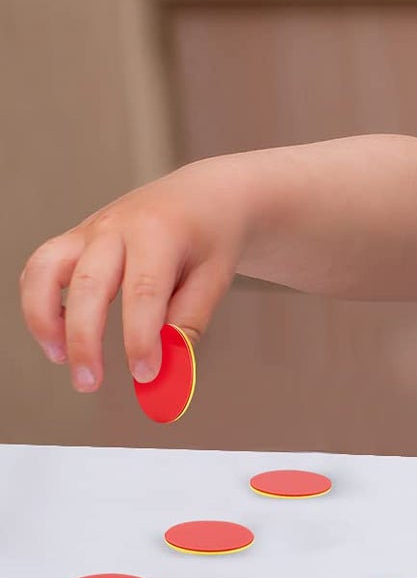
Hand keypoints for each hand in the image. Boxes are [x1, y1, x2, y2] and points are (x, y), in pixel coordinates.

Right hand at [18, 158, 249, 393]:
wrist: (205, 194)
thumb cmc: (212, 236)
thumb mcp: (216, 276)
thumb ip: (189, 322)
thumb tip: (165, 371)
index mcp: (160, 232)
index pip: (144, 291)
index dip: (140, 338)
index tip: (146, 375)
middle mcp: (117, 226)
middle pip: (87, 284)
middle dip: (84, 340)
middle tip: (89, 383)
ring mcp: (90, 230)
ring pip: (44, 270)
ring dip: (43, 319)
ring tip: (59, 358)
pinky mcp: (75, 239)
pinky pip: (41, 269)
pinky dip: (38, 303)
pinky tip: (58, 335)